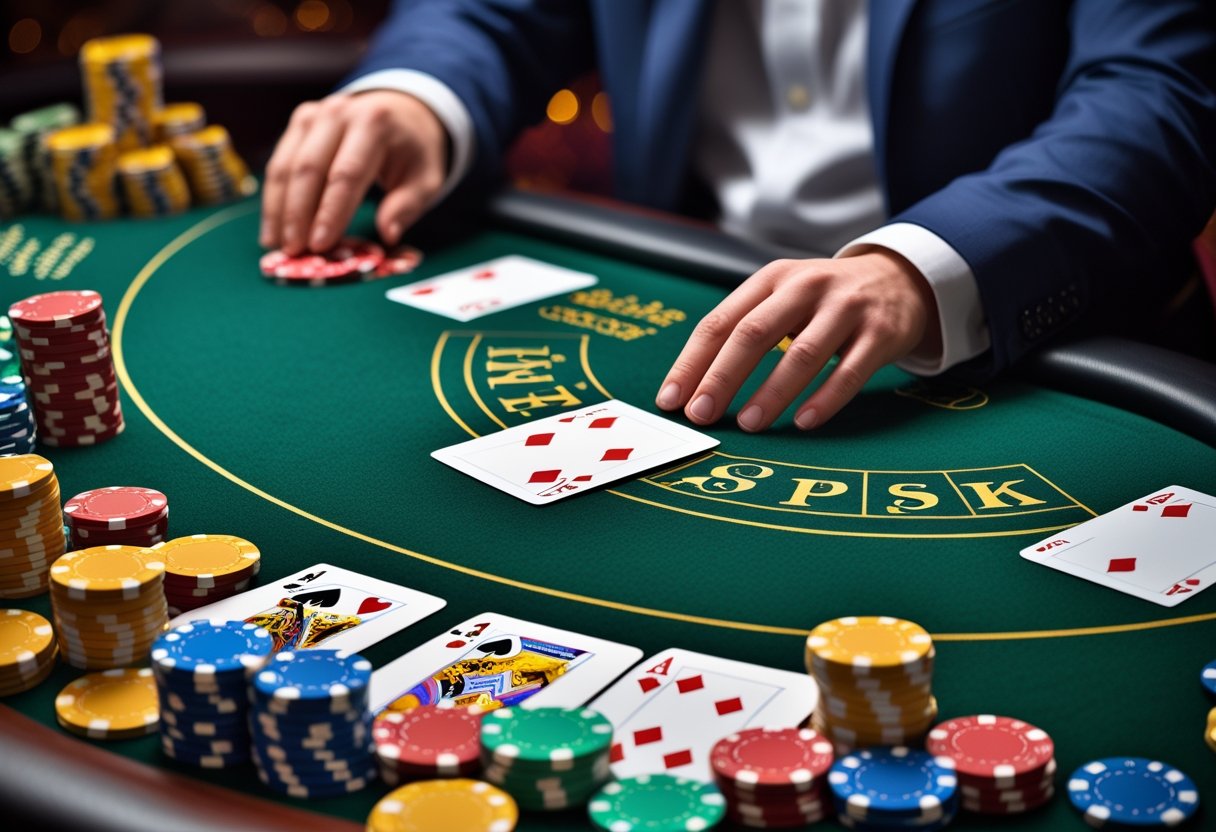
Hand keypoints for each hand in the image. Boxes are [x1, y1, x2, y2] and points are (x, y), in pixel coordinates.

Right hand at [259, 90, 447, 253]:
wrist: (400, 111)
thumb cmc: (413, 152)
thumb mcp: (426, 178)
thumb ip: (407, 206)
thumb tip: (388, 236)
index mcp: (374, 124)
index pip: (347, 174)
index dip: (330, 212)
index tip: (319, 245)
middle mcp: (339, 113)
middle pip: (309, 168)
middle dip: (298, 214)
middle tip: (293, 251)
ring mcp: (314, 115)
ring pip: (286, 165)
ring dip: (278, 209)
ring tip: (277, 245)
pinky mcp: (299, 122)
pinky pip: (280, 162)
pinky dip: (273, 198)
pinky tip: (273, 228)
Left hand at [655, 249, 940, 430]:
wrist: (900, 278)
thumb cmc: (824, 300)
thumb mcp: (783, 297)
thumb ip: (744, 329)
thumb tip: (693, 388)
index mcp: (771, 279)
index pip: (721, 321)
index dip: (692, 362)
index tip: (671, 399)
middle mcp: (806, 287)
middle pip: (754, 334)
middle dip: (722, 377)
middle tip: (701, 415)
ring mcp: (846, 308)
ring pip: (803, 354)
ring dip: (771, 393)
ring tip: (748, 424)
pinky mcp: (881, 333)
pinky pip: (850, 371)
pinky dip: (825, 399)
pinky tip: (804, 422)